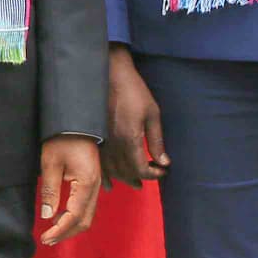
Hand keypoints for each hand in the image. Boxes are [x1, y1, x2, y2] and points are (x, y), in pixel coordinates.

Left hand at [37, 134, 102, 243]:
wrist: (76, 120)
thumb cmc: (62, 139)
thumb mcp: (50, 164)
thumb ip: (50, 191)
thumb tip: (47, 216)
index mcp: (87, 183)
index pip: (74, 216)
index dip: (60, 230)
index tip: (44, 238)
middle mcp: (95, 187)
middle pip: (85, 221)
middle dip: (66, 233)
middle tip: (47, 239)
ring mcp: (96, 184)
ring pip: (87, 215)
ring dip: (70, 226)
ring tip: (52, 232)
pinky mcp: (92, 181)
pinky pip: (86, 206)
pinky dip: (74, 216)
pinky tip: (60, 217)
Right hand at [105, 46, 168, 185]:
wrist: (110, 75)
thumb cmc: (133, 91)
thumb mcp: (152, 114)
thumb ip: (156, 140)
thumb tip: (164, 161)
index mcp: (130, 139)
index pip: (141, 169)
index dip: (154, 174)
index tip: (163, 170)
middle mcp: (114, 145)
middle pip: (126, 172)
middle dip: (140, 178)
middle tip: (152, 176)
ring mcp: (101, 142)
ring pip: (111, 171)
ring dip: (124, 179)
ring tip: (134, 182)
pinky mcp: (94, 137)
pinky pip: (98, 163)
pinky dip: (104, 175)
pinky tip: (109, 181)